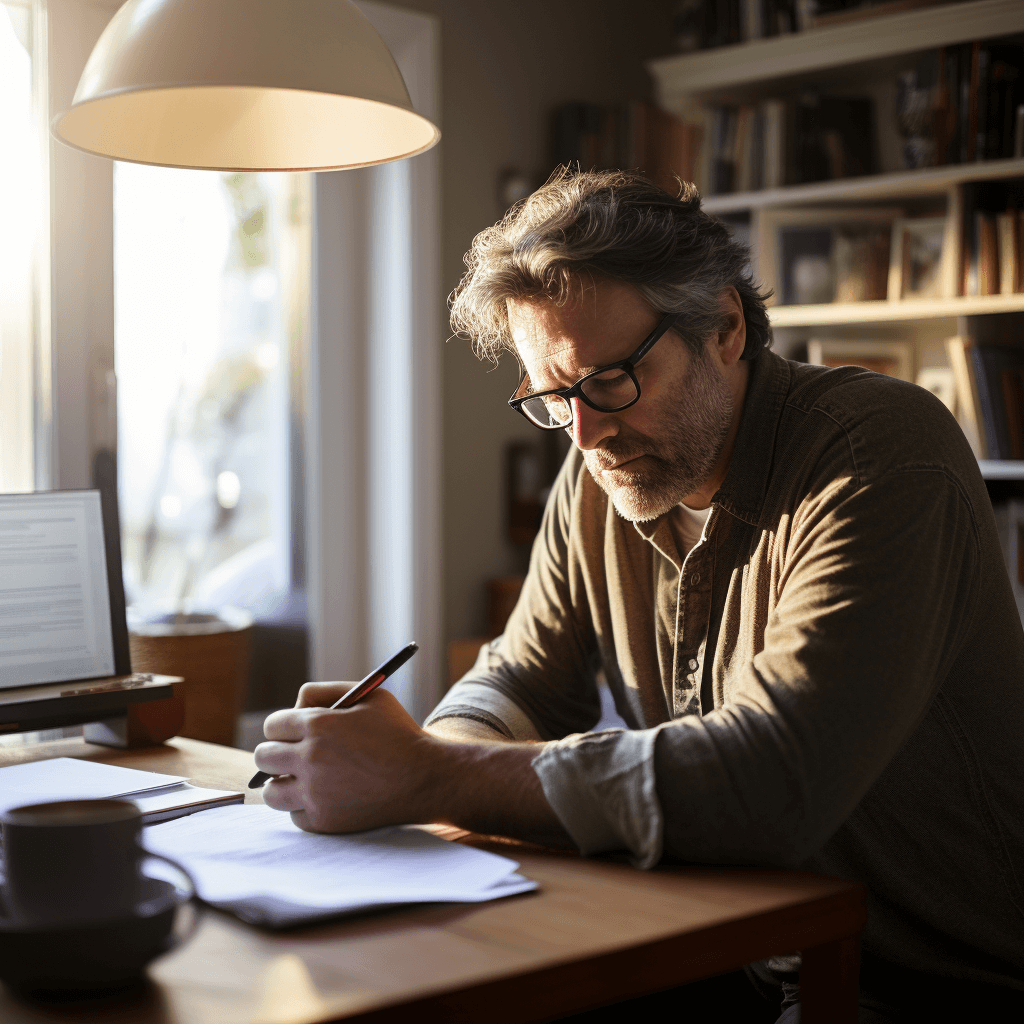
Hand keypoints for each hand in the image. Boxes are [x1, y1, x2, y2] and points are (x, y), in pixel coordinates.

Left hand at [254, 687, 439, 833]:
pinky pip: (294, 815)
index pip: (273, 726)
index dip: (283, 728)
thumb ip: (325, 691)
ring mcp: (315, 793)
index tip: (293, 734)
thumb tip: (295, 705)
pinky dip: (304, 807)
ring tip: (302, 780)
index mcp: (318, 724)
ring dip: (282, 784)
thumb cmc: (398, 733)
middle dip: (277, 754)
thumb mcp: (369, 696)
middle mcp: (310, 758)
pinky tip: (324, 797)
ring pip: (271, 792)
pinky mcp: (324, 820)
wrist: (425, 777)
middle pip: (264, 757)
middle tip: (294, 756)